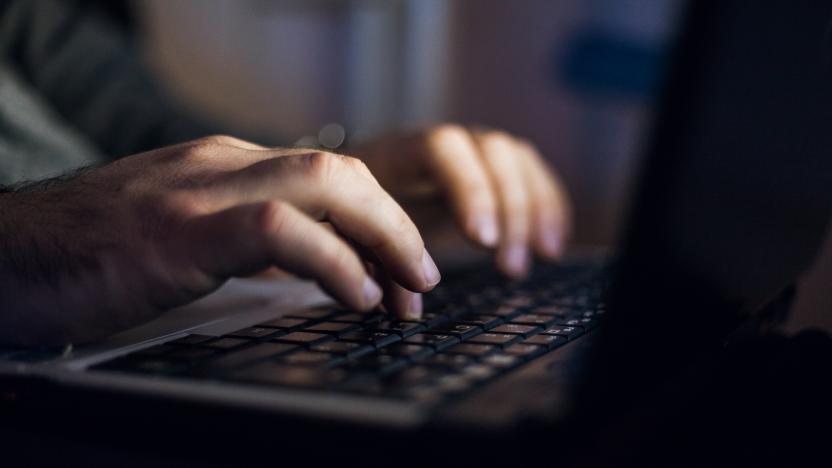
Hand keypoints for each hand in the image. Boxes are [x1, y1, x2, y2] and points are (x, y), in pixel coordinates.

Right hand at [0, 135, 438, 345]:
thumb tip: (316, 272)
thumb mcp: (187, 237)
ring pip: (325, 184)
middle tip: (423, 282)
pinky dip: (331, 261)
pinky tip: (355, 295)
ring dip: (383, 239)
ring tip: (405, 291)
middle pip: (344, 173)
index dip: (385, 224)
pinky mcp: (177, 232)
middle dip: (398, 227)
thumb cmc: (92, 254)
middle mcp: (222, 166)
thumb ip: (247, 240)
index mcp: (228, 167)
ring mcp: (200, 192)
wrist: (3, 253)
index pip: (334, 178)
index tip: (405, 275)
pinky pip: (278, 229)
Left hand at [355, 125, 570, 276]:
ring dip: (535, 209)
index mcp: (399, 151)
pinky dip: (549, 206)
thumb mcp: (353, 233)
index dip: (469, 190)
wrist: (353, 195)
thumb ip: (376, 260)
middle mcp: (442, 144)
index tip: (482, 240)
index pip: (442, 148)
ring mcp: (470, 152)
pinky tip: (552, 244)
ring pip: (517, 160)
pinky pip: (532, 175)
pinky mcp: (491, 171)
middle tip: (509, 265)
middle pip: (492, 150)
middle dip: (510, 207)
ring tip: (542, 257)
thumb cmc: (351, 219)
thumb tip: (408, 306)